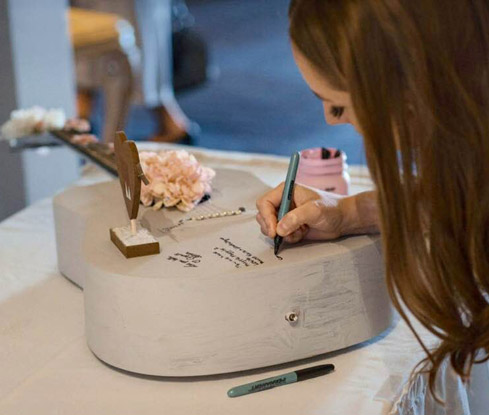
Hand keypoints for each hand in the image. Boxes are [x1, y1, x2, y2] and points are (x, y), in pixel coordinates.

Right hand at [256, 184, 378, 243]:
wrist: (344, 220)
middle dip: (270, 227)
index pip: (264, 202)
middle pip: (263, 215)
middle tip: (281, 235)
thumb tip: (279, 229)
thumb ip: (296, 217)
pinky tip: (302, 233)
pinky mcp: (290, 226)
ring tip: (299, 231)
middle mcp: (283, 202)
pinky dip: (289, 238)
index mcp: (286, 191)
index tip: (274, 230)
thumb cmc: (332, 209)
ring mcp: (286, 215)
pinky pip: (280, 235)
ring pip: (270, 227)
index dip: (266, 216)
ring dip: (282, 234)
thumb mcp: (314, 210)